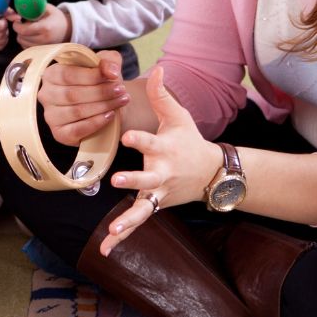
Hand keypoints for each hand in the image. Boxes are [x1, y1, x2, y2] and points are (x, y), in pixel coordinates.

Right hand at [0, 1, 11, 52]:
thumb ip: (8, 13)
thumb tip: (19, 18)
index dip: (3, 24)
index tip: (2, 20)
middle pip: (0, 36)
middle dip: (4, 30)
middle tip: (2, 24)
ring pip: (1, 43)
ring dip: (4, 36)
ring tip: (0, 29)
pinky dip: (2, 42)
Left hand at [13, 2, 70, 47]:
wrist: (67, 29)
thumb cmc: (56, 17)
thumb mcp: (46, 8)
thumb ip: (33, 8)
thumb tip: (19, 9)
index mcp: (45, 28)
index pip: (24, 30)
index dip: (17, 25)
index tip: (17, 20)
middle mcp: (44, 40)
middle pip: (21, 38)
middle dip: (19, 30)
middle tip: (22, 24)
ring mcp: (43, 47)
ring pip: (23, 43)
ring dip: (22, 36)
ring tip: (28, 29)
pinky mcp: (42, 52)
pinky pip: (26, 48)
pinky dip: (25, 41)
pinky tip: (31, 35)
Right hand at [38, 49, 130, 144]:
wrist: (104, 105)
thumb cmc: (100, 83)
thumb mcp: (106, 66)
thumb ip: (109, 61)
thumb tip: (111, 71)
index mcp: (51, 74)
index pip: (68, 75)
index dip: (92, 76)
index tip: (114, 77)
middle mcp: (46, 95)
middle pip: (72, 94)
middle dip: (101, 92)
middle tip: (121, 91)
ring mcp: (51, 116)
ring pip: (76, 111)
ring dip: (103, 106)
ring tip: (121, 101)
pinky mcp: (59, 134)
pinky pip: (77, 130)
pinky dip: (96, 123)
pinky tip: (110, 116)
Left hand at [99, 68, 219, 255]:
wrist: (211, 173)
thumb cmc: (189, 140)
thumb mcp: (179, 116)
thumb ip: (163, 95)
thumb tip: (157, 67)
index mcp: (164, 150)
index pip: (150, 143)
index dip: (139, 139)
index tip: (127, 135)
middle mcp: (162, 174)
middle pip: (147, 180)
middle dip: (134, 181)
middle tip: (118, 181)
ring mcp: (158, 194)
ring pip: (142, 209)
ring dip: (128, 221)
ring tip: (113, 231)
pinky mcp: (154, 206)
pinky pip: (136, 223)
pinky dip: (122, 238)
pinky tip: (105, 250)